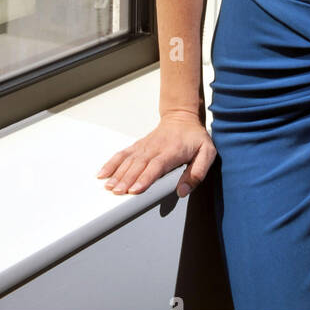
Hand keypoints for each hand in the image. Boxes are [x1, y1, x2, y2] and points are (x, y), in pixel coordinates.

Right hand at [96, 111, 216, 198]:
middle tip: (116, 192)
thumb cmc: (195, 137)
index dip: (145, 178)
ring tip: (108, 187)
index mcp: (172, 151)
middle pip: (138, 165)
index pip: (156, 166)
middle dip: (126, 179)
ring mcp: (144, 146)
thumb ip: (198, 172)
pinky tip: (102, 173)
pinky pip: (122, 154)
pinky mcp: (138, 146)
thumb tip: (182, 190)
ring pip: (128, 160)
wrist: (182, 117)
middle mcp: (155, 148)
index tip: (135, 190)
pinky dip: (111, 163)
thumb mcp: (207, 153)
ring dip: (117, 174)